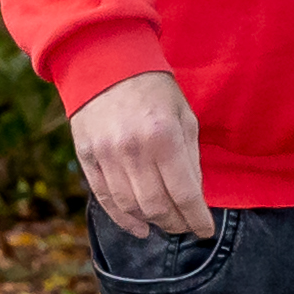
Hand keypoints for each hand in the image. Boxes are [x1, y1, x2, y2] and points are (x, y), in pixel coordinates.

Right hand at [70, 70, 212, 237]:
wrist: (106, 64)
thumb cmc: (154, 91)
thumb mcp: (184, 116)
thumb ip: (190, 158)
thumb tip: (194, 197)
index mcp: (163, 137)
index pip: (184, 193)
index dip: (197, 218)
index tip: (206, 230)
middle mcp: (133, 150)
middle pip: (157, 207)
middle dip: (176, 223)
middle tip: (186, 225)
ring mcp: (106, 156)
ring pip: (131, 207)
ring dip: (152, 223)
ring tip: (166, 223)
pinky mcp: (87, 158)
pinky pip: (105, 199)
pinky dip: (123, 219)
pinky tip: (139, 228)